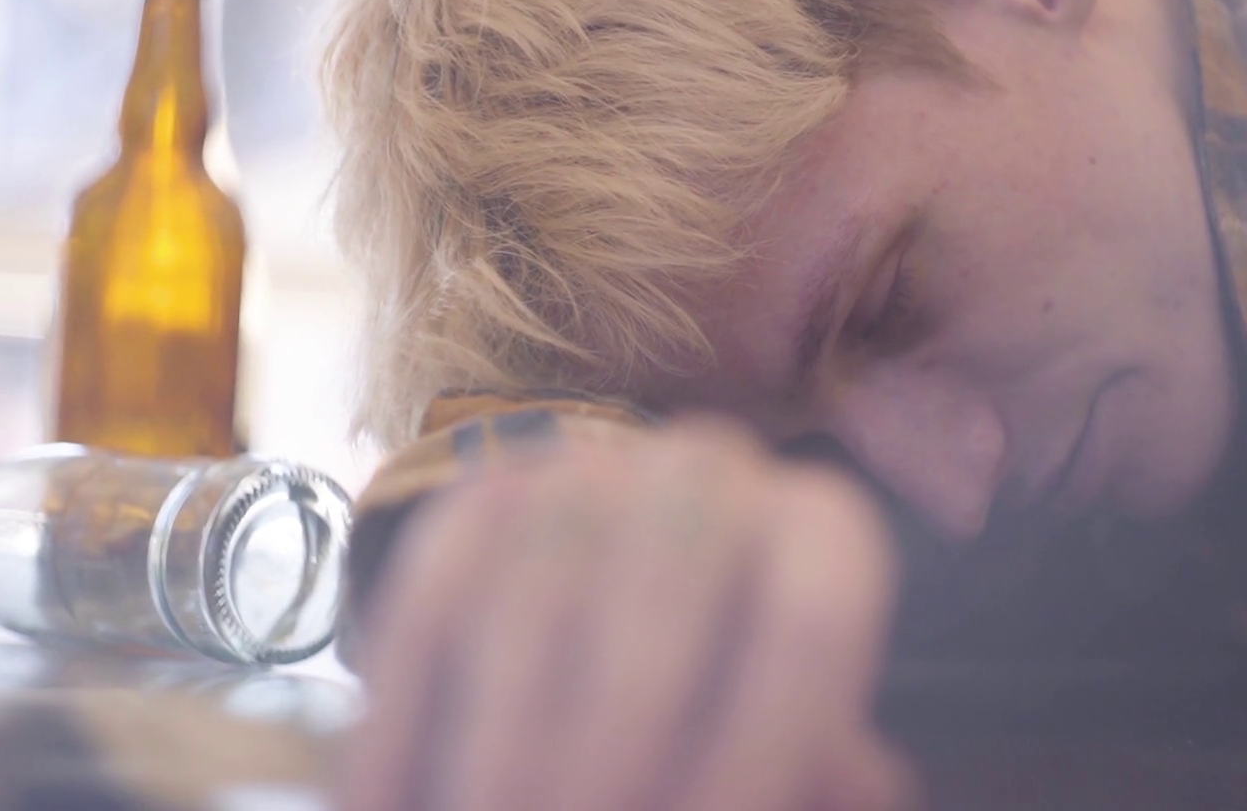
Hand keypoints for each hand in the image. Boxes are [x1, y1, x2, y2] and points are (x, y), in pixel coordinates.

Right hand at [339, 411, 914, 810]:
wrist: (629, 658)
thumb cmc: (724, 738)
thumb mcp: (785, 758)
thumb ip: (817, 773)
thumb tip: (857, 781)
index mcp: (820, 534)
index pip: (808, 618)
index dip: (762, 738)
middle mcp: (711, 473)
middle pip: (669, 585)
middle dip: (618, 732)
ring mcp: (588, 469)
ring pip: (540, 582)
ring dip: (506, 734)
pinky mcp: (480, 497)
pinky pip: (434, 589)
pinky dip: (405, 712)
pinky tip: (390, 803)